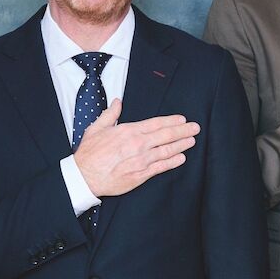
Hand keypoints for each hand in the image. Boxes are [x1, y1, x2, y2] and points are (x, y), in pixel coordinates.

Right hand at [74, 99, 199, 196]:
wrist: (84, 176)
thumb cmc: (89, 154)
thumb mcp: (97, 128)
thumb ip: (110, 114)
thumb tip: (117, 102)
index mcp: (129, 131)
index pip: (156, 123)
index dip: (171, 121)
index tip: (182, 119)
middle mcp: (138, 144)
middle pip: (166, 135)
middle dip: (183, 131)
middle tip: (195, 128)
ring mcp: (141, 160)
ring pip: (167, 151)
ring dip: (181, 145)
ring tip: (192, 140)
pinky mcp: (141, 175)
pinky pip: (161, 167)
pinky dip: (173, 162)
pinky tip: (181, 158)